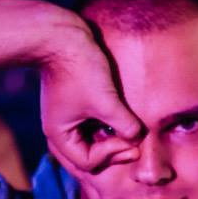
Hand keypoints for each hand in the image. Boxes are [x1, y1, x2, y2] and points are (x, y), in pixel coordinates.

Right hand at [39, 13, 143, 173]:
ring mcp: (66, 119)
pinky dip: (106, 129)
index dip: (111, 154)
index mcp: (59, 135)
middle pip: (86, 159)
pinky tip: (121, 120)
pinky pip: (91, 128)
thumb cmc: (80, 68)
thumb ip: (124, 124)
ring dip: (110, 142)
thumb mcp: (106, 100)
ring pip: (90, 144)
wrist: (62, 35)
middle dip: (112, 154)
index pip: (87, 163)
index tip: (130, 139)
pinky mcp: (74, 106)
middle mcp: (59, 131)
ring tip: (130, 134)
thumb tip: (138, 138)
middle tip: (136, 145)